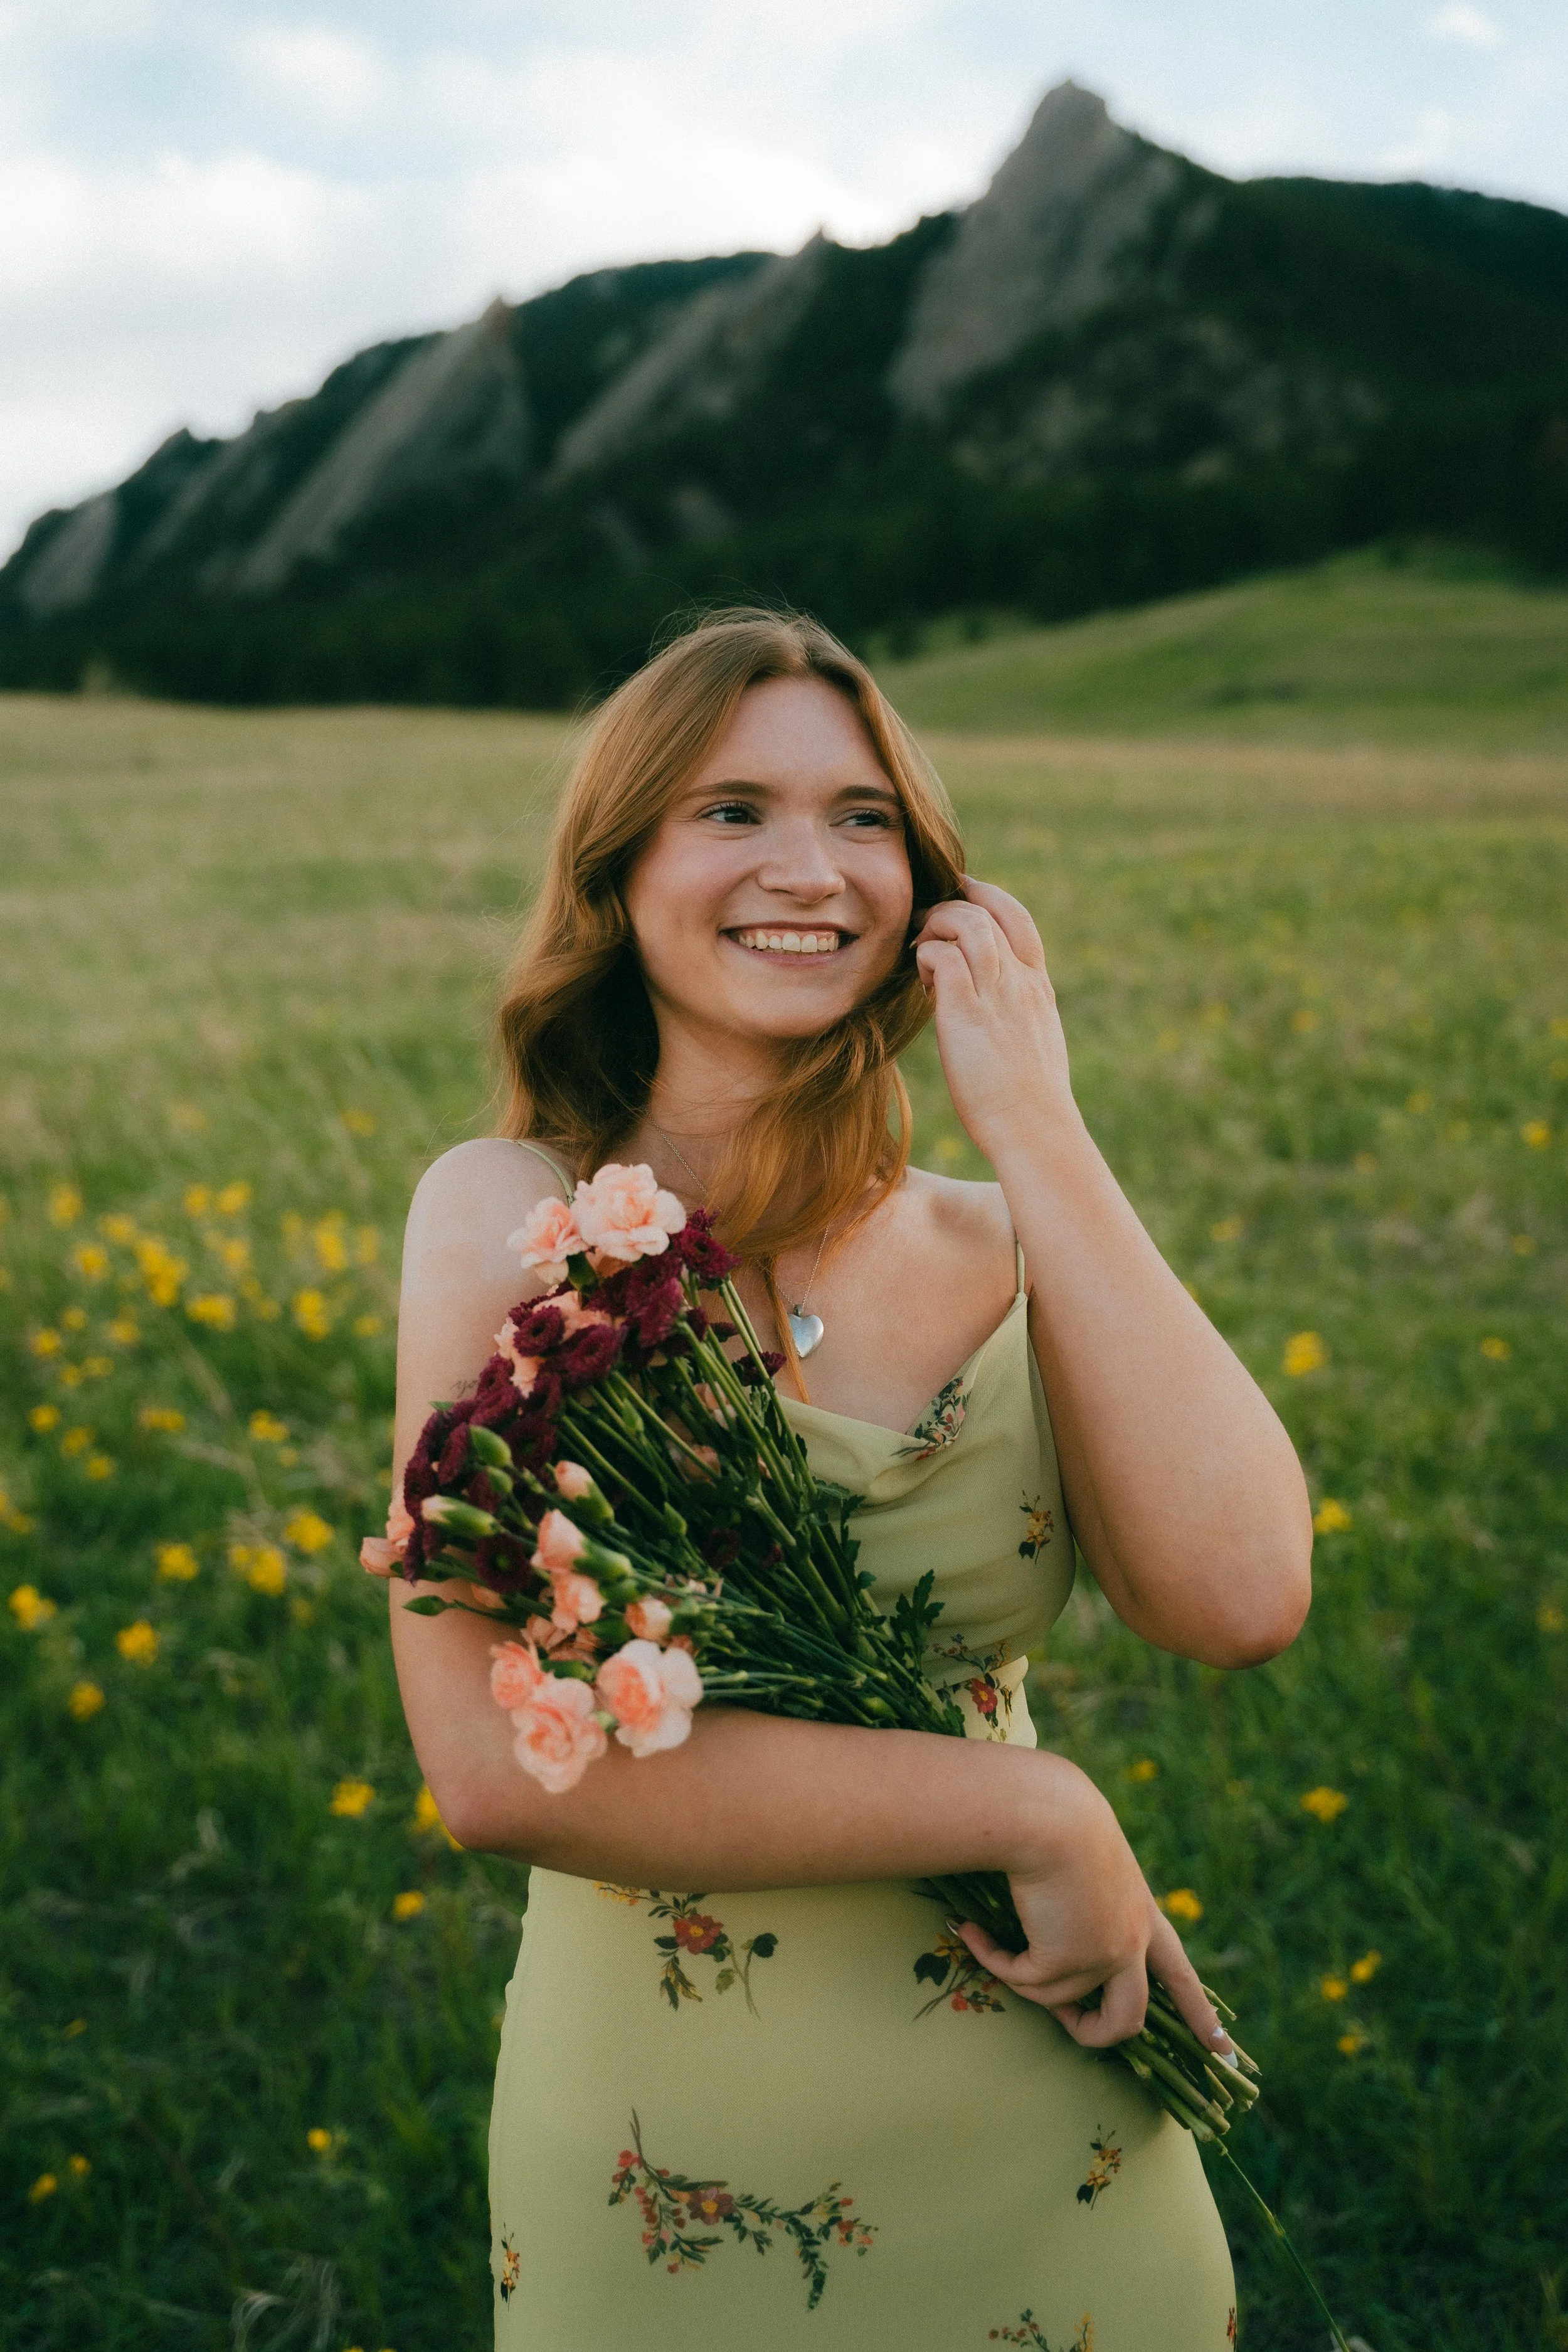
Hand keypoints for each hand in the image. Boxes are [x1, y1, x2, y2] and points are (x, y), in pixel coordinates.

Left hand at [911, 878, 1076, 1159]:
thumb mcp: (1033, 1043)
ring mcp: (997, 995)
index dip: (985, 895)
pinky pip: (942, 956)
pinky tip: (921, 984)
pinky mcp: (967, 1014)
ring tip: (920, 951)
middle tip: (924, 923)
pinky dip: (925, 956)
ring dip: (936, 925)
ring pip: (968, 922)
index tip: (957, 896)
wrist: (1035, 1130)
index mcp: (1037, 987)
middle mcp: (1021, 982)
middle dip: (951, 903)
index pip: (1017, 918)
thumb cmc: (1029, 1100)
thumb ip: (1017, 1014)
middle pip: (991, 908)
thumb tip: (994, 1011)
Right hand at [957, 1768, 1234, 2056]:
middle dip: (1097, 2034)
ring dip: (1023, 1980)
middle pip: (1128, 2016)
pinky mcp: (1066, 1961)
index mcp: (1143, 1915)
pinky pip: (1020, 1979)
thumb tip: (1052, 1935)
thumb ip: (1086, 1899)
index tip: (1225, 2052)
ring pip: (1058, 2001)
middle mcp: (1132, 1943)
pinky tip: (971, 1932)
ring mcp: (1102, 1957)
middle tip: (1065, 2023)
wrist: (1050, 1815)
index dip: (1198, 2014)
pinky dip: (994, 1959)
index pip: (1179, 1973)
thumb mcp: (1088, 1861)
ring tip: (990, 1943)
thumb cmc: (1060, 1822)